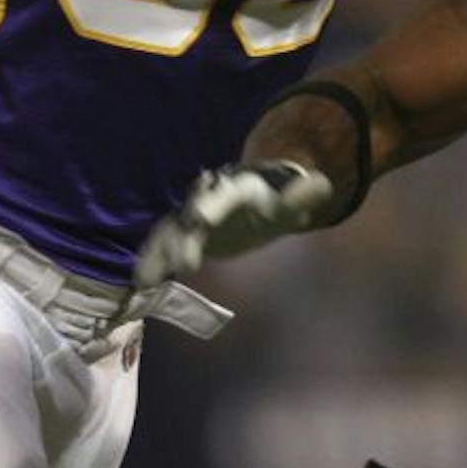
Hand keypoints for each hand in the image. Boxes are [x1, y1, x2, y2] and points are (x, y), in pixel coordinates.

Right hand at [135, 160, 334, 284]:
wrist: (250, 201)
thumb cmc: (271, 203)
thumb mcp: (288, 204)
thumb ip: (302, 197)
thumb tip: (324, 185)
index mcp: (234, 189)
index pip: (223, 196)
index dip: (212, 206)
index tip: (202, 220)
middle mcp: (207, 199)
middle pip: (191, 216)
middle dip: (185, 238)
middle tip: (184, 264)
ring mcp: (190, 216)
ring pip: (170, 231)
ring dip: (160, 253)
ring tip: (148, 278)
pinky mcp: (180, 233)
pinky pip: (161, 245)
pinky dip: (151, 261)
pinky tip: (142, 282)